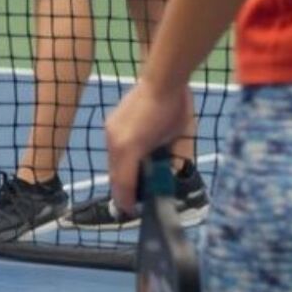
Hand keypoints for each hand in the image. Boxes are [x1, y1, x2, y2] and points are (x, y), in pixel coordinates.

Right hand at [104, 81, 193, 217]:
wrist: (163, 80)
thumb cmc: (176, 110)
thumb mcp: (180, 141)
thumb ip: (172, 162)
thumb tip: (169, 178)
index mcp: (131, 148)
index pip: (125, 183)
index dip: (127, 200)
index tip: (132, 212)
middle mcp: (116, 142)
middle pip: (115, 174)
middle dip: (123, 189)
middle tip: (132, 203)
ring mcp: (111, 132)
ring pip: (112, 162)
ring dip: (121, 174)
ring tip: (132, 184)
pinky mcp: (111, 124)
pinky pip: (113, 149)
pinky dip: (120, 160)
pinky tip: (133, 161)